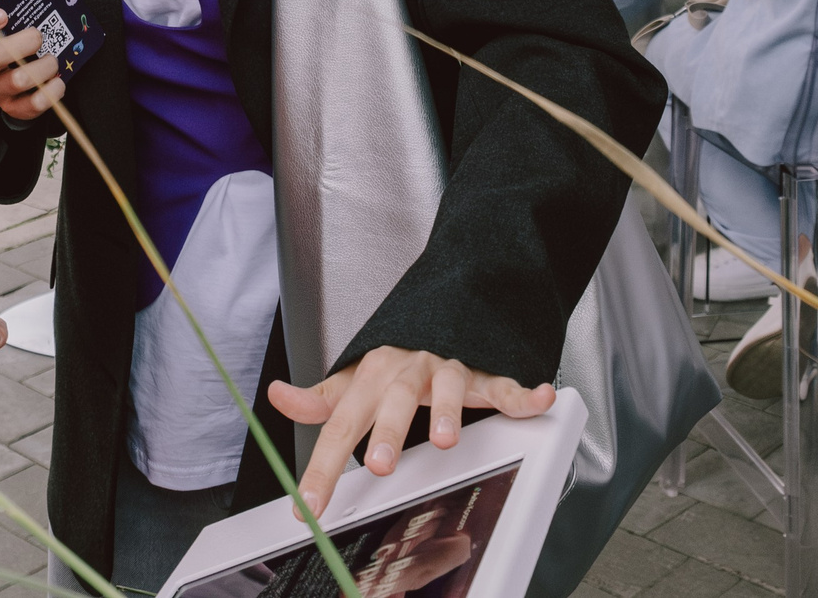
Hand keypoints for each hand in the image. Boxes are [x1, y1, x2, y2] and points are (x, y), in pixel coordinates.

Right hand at [0, 0, 88, 122]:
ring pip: (14, 82)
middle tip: (39, 35)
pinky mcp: (13, 108)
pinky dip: (49, 94)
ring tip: (53, 59)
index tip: (3, 15)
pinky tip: (59, 82)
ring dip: (40, 69)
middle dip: (18, 46)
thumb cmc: (27, 31)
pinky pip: (29, 107)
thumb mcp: (34, 8)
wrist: (32, 66)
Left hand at [266, 347, 557, 516]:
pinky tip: (538, 398)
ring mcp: (446, 369)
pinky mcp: (482, 375)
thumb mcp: (352, 380)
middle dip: (386, 432)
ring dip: (445, 411)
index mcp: (371, 378)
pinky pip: (503, 382)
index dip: (324, 465)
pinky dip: (523, 392)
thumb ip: (319, 398)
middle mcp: (406, 371)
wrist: (440, 315)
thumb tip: (279, 397)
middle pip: (393, 401)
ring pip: (446, 387)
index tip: (310, 503)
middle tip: (377, 464)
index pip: (340, 424)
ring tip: (443, 439)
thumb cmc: (395, 361)